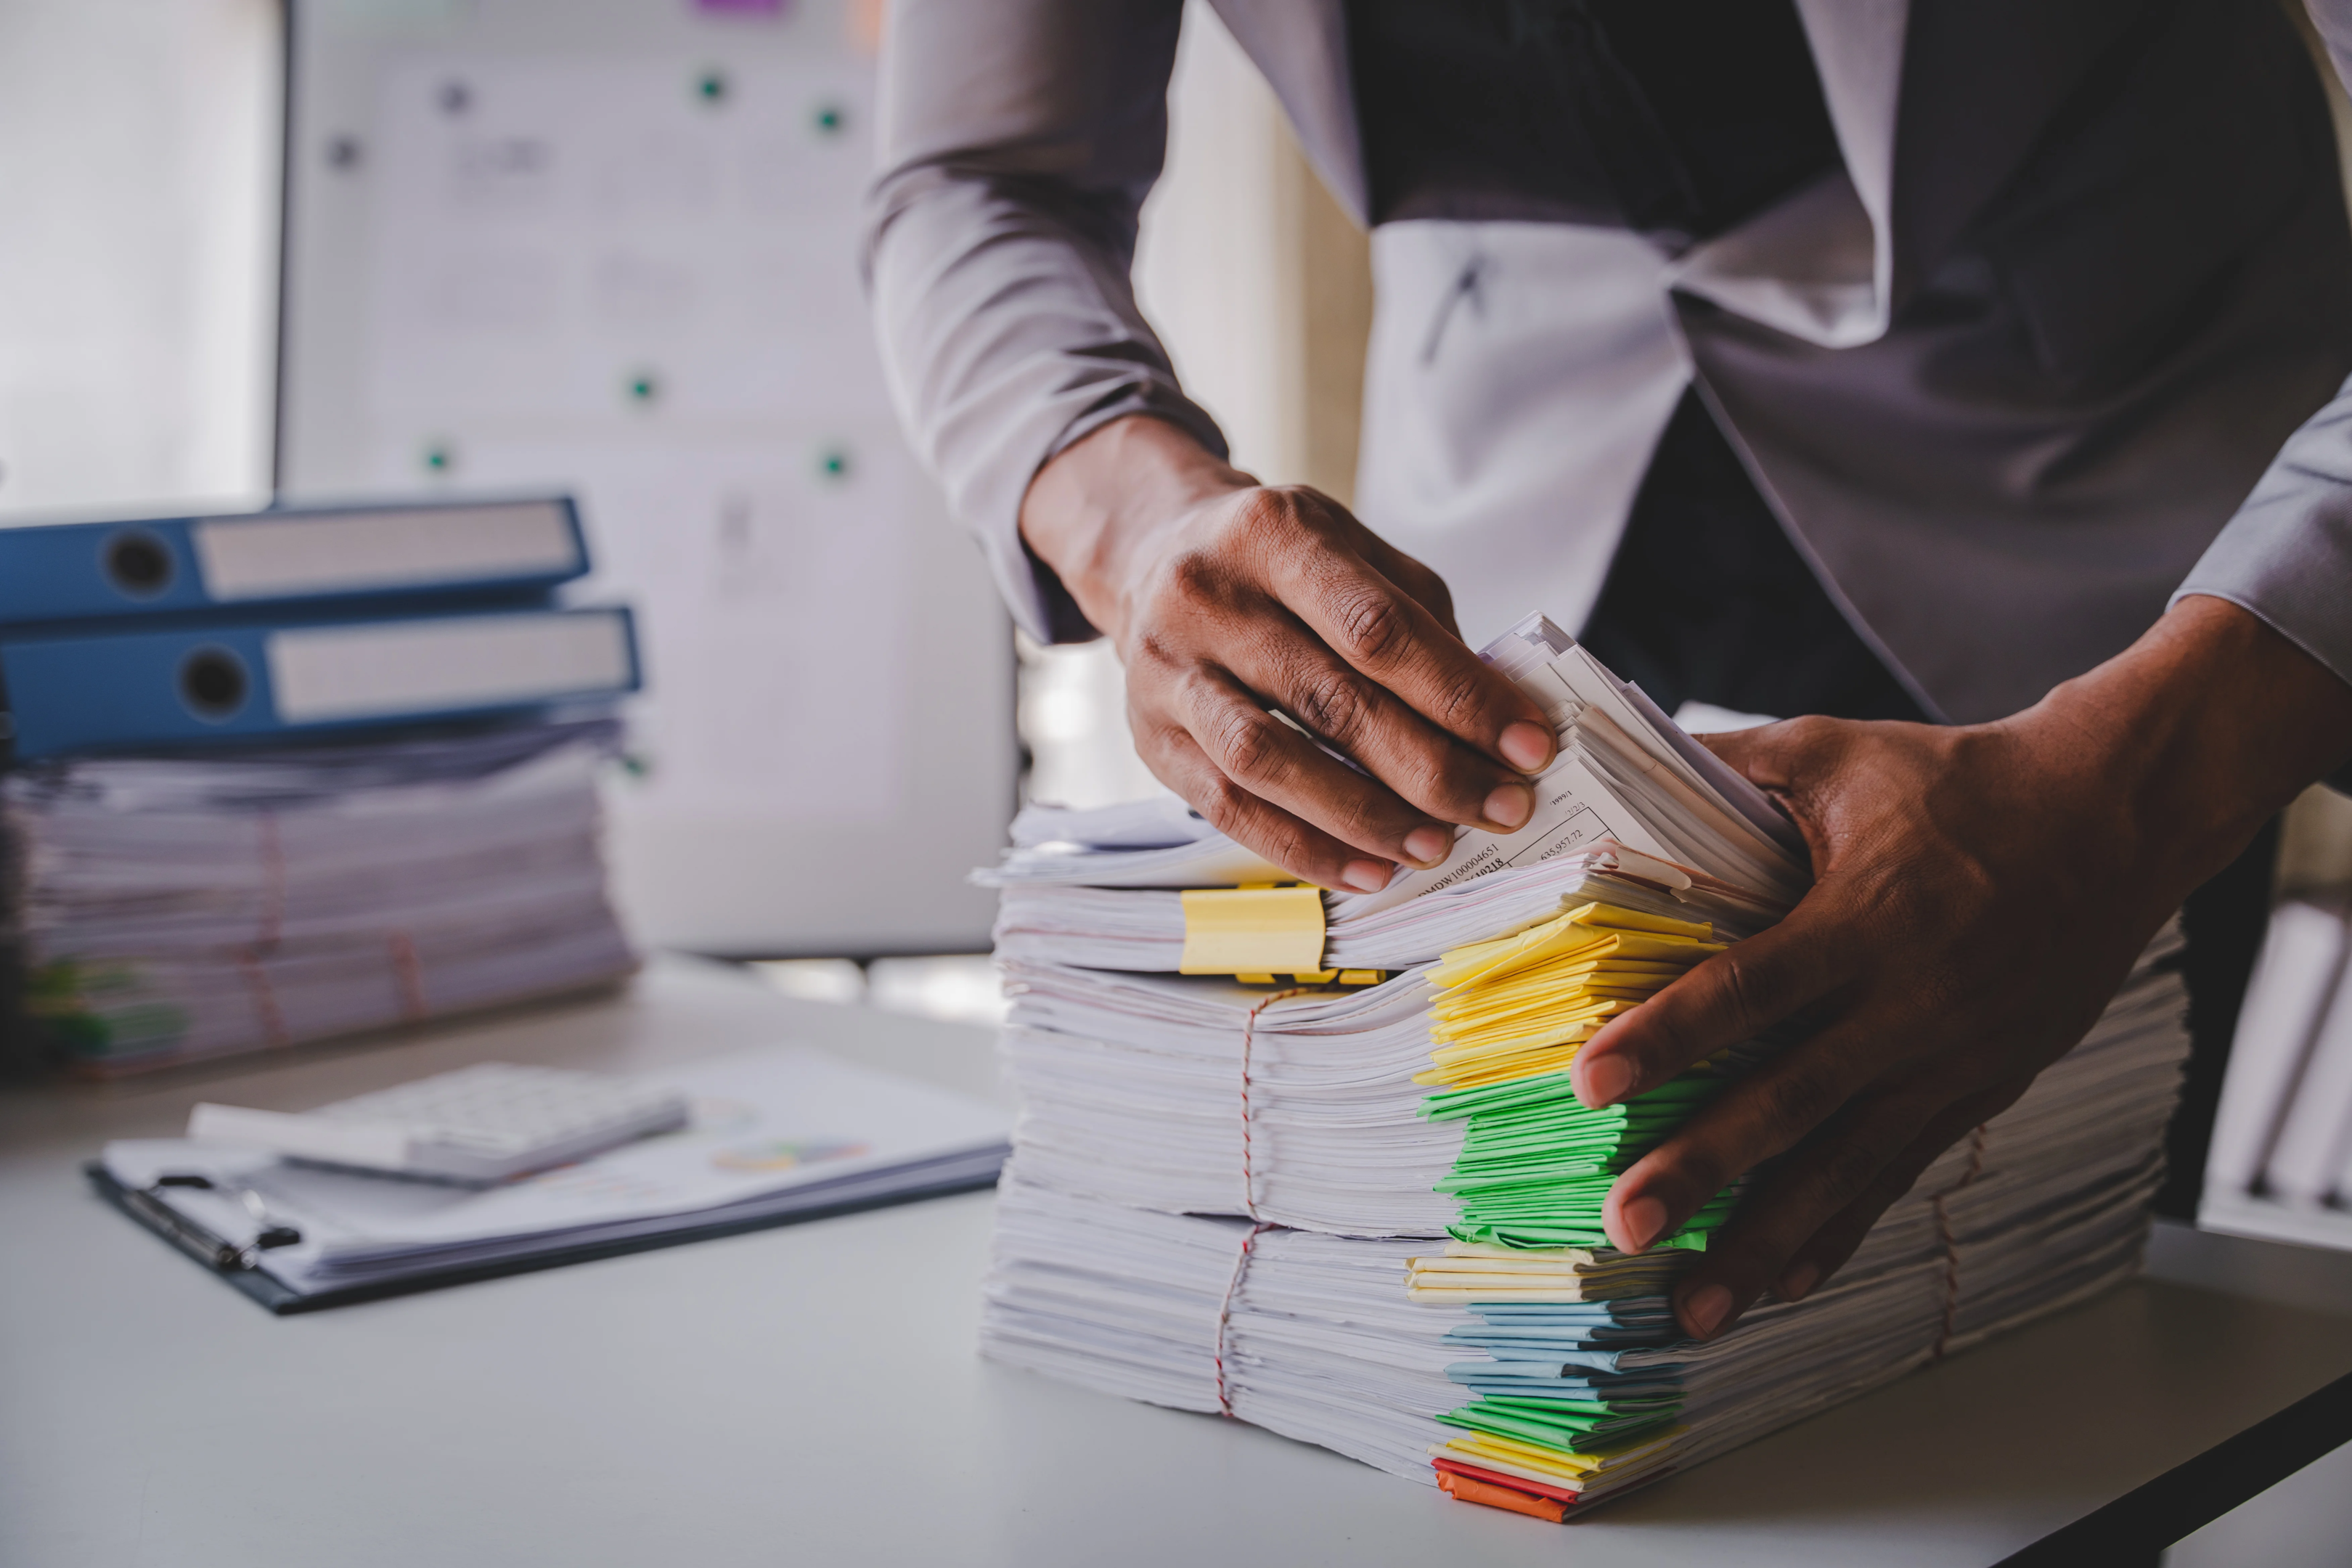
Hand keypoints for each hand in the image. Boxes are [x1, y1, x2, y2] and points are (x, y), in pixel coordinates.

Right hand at [1019, 415, 1557, 891]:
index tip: (1529, 747)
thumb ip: (1421, 624)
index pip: (1378, 628)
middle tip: (1498, 809)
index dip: (1461, 696)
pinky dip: (1304, 849)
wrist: (1151, 554)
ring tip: (1435, 847)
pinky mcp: (1149, 737)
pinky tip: (1367, 870)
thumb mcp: (1353, 553)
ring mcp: (1169, 670)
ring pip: (1269, 763)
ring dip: (1364, 817)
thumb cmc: (1280, 564)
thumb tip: (1495, 721)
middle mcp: (1208, 596)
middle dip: (1429, 768)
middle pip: (1330, 700)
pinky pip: (1227, 808)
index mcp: (1274, 533)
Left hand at [1571, 596, 2351, 1339]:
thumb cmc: (1960, 780)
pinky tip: (1782, 1284)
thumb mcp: (1840, 751)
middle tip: (1625, 1223)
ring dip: (1765, 1241)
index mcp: (1869, 916)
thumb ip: (1731, 765)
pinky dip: (1839, 1233)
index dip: (1670, 1036)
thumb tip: (1618, 755)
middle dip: (1704, 1168)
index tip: (1591, 1082)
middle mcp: (1911, 1003)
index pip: (1753, 987)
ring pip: (1845, 1166)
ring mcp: (1951, 1059)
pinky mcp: (1978, 1091)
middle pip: (1793, 1101)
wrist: (2114, 820)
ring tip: (1694, 1306)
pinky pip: (1897, 1173)